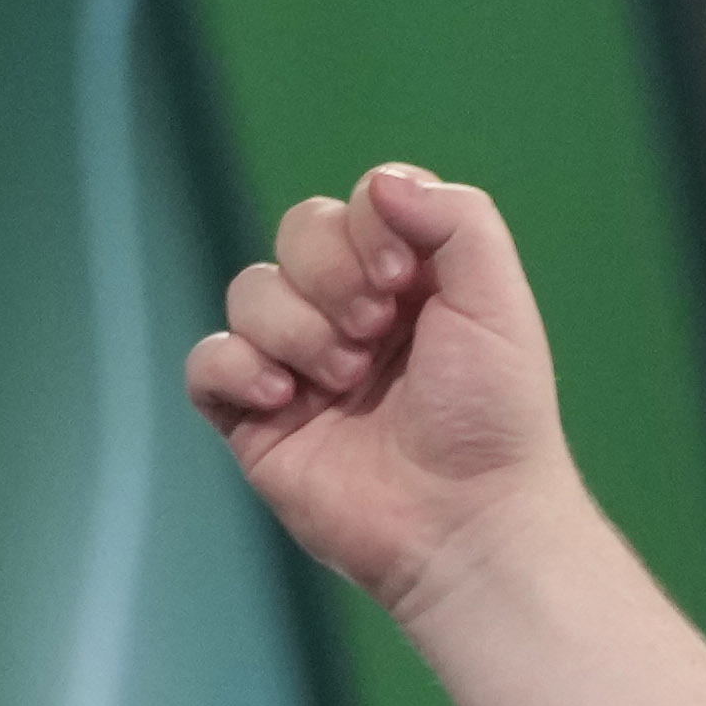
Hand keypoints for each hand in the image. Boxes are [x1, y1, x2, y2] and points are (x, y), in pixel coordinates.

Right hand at [182, 164, 574, 619]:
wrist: (466, 522)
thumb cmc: (494, 417)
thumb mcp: (497, 301)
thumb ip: (456, 220)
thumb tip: (381, 183)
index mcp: (410, 283)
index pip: (354, 207)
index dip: (365, 230)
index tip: (400, 279)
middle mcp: (352, 317)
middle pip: (296, 236)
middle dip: (331, 278)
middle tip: (375, 335)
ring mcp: (301, 367)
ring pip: (250, 291)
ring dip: (296, 329)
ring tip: (345, 381)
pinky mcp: (259, 420)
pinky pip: (208, 362)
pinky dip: (235, 367)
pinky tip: (286, 399)